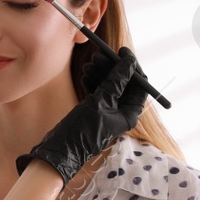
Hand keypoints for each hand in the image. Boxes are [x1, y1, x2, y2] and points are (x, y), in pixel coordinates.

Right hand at [16, 47, 149, 179]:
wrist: (60, 148)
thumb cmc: (83, 129)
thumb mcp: (101, 101)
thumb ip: (116, 81)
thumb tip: (129, 63)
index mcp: (130, 112)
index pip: (139, 84)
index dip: (131, 66)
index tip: (121, 51)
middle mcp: (122, 111)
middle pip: (124, 82)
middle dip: (112, 67)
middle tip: (99, 55)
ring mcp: (108, 110)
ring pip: (109, 84)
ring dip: (100, 72)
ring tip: (88, 64)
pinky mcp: (95, 109)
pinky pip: (98, 90)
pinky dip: (92, 81)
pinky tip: (84, 75)